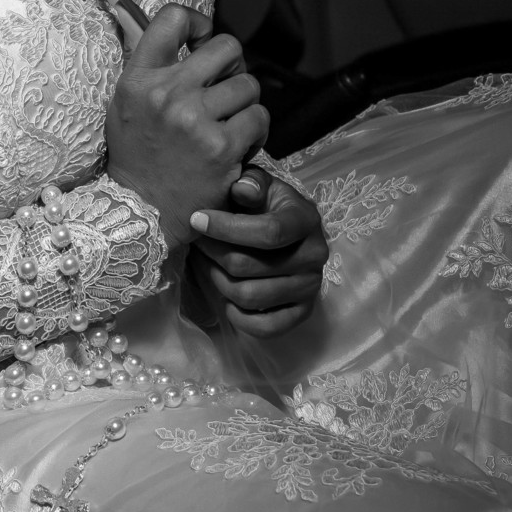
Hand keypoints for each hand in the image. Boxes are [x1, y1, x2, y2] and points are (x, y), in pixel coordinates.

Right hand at [105, 5, 270, 248]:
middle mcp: (166, 93)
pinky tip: (240, 145)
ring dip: (245, 104)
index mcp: (138, 79)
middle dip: (234, 66)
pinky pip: (259, 118)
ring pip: (249, 84)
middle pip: (226, 47)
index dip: (198, 22)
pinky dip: (256, 131)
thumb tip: (185, 32)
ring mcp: (195, 120)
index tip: (202, 41)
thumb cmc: (137, 157)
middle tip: (225, 88)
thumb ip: (151, 69)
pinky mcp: (222, 147)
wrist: (142, 213)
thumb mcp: (126, 105)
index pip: (172, 17)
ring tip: (230, 124)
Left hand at [189, 169, 326, 337]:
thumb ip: (250, 183)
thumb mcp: (259, 185)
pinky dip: (238, 316)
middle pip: (248, 266)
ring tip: (208, 264)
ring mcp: (310, 287)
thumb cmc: (265, 205)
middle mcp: (315, 255)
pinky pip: (265, 327)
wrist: (284, 232)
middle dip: (213, 253)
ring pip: (248, 295)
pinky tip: (227, 298)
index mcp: (306, 220)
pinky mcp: (302, 312)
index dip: (226, 228)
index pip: (268, 232)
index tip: (196, 219)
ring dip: (218, 281)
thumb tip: (242, 189)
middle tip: (197, 242)